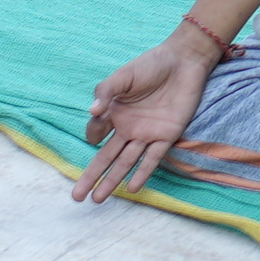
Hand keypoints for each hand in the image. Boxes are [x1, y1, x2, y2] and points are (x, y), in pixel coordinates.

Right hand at [75, 32, 220, 201]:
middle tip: (76, 197)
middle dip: (91, 176)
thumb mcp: (123, 76)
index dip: (93, 134)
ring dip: (112, 180)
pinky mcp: (167, 135)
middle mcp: (128, 128)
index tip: (97, 126)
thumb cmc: (150, 65)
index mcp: (114, 113)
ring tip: (98, 199)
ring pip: (126, 162)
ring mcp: (146, 134)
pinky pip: (153, 158)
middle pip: (106, 157)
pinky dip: (143, 173)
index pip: (96, 134)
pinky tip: (133, 188)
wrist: (183, 61)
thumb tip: (92, 112)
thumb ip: (106, 92)